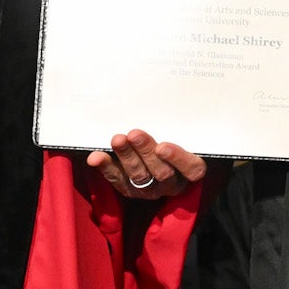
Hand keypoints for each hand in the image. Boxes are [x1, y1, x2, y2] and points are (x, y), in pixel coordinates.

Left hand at [87, 129, 206, 199]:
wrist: (155, 158)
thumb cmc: (173, 141)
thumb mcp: (181, 135)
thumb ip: (177, 125)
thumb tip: (168, 98)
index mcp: (189, 169)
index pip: (192, 169)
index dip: (178, 159)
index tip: (163, 145)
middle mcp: (171, 183)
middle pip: (161, 172)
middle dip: (146, 152)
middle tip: (134, 134)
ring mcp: (150, 189)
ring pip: (139, 176)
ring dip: (126, 156)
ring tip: (118, 140)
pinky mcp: (129, 190)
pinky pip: (117, 179)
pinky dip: (106, 167)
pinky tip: (96, 157)